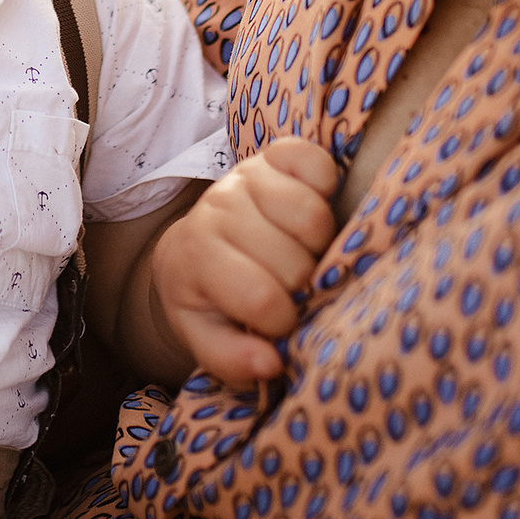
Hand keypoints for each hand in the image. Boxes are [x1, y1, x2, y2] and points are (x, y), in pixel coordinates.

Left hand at [148, 137, 339, 386]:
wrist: (193, 245)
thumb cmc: (208, 296)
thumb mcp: (204, 335)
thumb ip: (231, 358)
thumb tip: (271, 364)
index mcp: (198, 255)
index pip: (259, 297)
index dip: (282, 321)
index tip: (280, 324)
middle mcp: (219, 208)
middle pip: (293, 259)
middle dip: (301, 283)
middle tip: (291, 287)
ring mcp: (247, 176)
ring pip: (313, 215)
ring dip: (319, 243)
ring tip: (304, 254)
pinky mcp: (275, 154)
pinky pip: (317, 163)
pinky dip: (325, 187)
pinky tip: (307, 216)